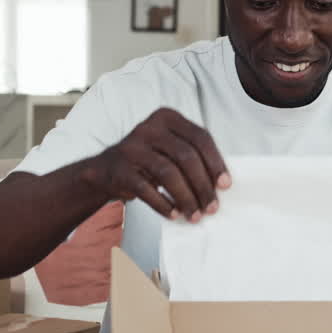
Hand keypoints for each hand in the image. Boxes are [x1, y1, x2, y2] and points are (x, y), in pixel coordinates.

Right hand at [90, 108, 229, 222]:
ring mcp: (132, 146)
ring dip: (186, 198)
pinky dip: (163, 205)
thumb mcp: (169, 148)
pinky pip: (146, 189)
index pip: (200, 137)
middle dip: (202, 185)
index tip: (225, 185)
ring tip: (194, 215)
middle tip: (211, 207)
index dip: (216, 162)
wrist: (106, 170)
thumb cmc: (149, 161)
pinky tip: (173, 214)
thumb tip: (221, 184)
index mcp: (167, 117)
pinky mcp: (120, 168)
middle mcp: (149, 127)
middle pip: (186, 156)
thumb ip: (193, 157)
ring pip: (168, 173)